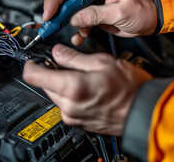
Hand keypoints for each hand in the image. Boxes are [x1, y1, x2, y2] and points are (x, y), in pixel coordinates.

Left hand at [22, 44, 151, 134]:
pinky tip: (87, 88)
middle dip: (51, 72)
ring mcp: (72, 116)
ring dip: (61, 83)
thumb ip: (73, 57)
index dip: (30, 64)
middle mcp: (68, 105)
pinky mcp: (78, 122)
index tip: (34, 58)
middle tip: (67, 63)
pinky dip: (70, 94)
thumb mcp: (102, 61)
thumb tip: (57, 52)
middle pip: (44, 84)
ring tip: (82, 76)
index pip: (33, 76)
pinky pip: (65, 104)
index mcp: (71, 88)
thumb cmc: (129, 88)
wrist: (143, 111)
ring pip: (54, 94)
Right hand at [43, 0, 156, 45]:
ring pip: (68, 12)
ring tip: (69, 34)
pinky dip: (76, 32)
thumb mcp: (121, 12)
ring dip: (65, 24)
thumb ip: (97, 14)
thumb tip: (75, 19)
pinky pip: (77, 22)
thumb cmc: (142, 9)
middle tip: (50, 26)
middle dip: (56, 13)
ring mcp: (90, 1)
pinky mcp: (91, 13)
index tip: (50, 14)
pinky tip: (79, 37)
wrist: (150, 19)